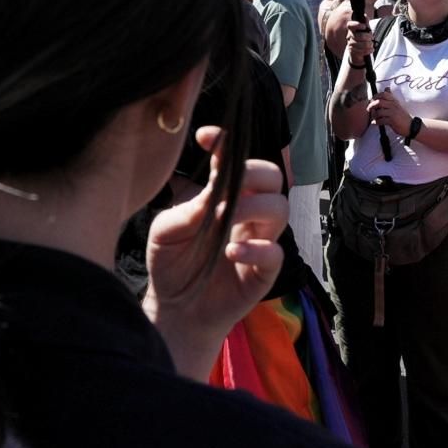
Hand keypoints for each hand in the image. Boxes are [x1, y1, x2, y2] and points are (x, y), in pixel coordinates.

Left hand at [144, 133, 287, 379]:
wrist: (174, 310)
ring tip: (226, 221)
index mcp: (224, 196)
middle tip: (229, 185)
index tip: (207, 138)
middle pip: (273, 177)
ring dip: (254, 208)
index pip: (237, 161)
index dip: (228, 145)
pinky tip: (231, 252)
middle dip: (254, 173)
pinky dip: (256, 249)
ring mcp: (259, 240)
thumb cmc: (171, 264)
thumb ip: (188, 209)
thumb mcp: (166, 231)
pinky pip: (276, 252)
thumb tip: (214, 191)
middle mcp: (247, 213)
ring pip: (281, 208)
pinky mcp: (264, 271)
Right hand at [346, 20, 373, 66]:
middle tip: (371, 37)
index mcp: (352, 30)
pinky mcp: (352, 52)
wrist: (361, 51)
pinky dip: (367, 50)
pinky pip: (359, 51)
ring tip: (371, 44)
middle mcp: (349, 37)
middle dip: (367, 37)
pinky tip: (371, 49)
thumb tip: (365, 17)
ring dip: (367, 44)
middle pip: (357, 36)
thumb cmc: (364, 39)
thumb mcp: (366, 30)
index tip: (364, 26)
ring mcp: (350, 45)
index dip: (356, 25)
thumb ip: (366, 24)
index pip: (350, 25)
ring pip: (358, 44)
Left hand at [367, 92, 411, 137]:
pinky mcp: (392, 121)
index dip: (376, 96)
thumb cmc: (402, 116)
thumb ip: (391, 97)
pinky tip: (376, 123)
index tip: (372, 100)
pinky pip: (380, 120)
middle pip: (379, 102)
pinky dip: (376, 122)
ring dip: (374, 115)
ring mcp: (393, 113)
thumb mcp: (397, 105)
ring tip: (373, 118)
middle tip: (369, 109)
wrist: (411, 126)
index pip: (383, 94)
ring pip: (378, 112)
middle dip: (371, 106)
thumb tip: (386, 88)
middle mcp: (393, 105)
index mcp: (394, 101)